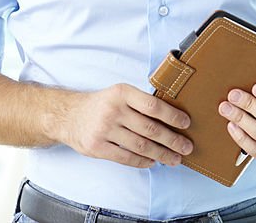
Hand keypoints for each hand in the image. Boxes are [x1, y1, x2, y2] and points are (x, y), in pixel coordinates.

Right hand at [55, 84, 193, 168]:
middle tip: (187, 147)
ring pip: (140, 146)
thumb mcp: (120, 93)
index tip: (186, 123)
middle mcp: (113, 111)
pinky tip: (153, 162)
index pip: (153, 106)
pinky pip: (125, 157)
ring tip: (174, 159)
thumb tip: (172, 117)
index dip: (172, 115)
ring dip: (161, 154)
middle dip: (172, 140)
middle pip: (150, 129)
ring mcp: (104, 130)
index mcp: (122, 93)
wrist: (69, 116)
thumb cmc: (103, 104)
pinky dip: (142, 161)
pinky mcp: (97, 147)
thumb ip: (141, 102)